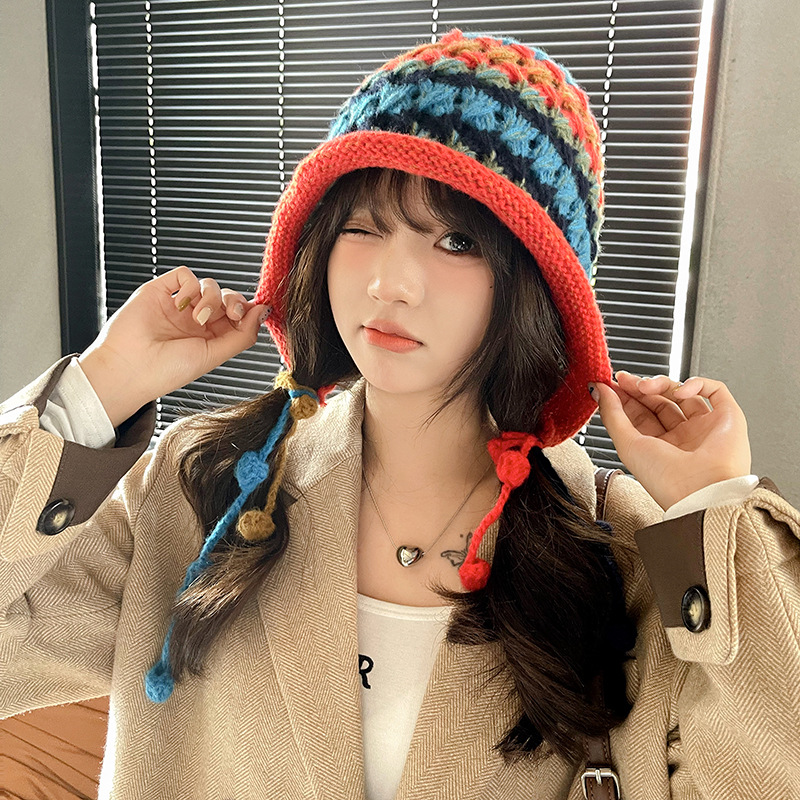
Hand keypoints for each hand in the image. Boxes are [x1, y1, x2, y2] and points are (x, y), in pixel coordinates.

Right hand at [78, 266, 268, 426]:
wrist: (129, 367)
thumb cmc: (167, 370)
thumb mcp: (214, 356)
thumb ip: (243, 335)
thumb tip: (264, 311)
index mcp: (212, 338)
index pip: (239, 316)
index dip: (248, 311)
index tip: (254, 312)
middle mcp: (196, 321)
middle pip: (227, 297)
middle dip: (234, 301)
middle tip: (231, 312)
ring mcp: (178, 306)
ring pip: (209, 285)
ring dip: (212, 297)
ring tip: (198, 317)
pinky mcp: (160, 291)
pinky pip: (184, 275)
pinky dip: (190, 286)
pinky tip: (182, 304)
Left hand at [588, 371, 751, 510]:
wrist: (703, 491)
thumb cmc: (666, 479)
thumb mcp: (627, 445)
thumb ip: (612, 416)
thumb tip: (599, 390)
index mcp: (659, 449)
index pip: (641, 415)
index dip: (626, 397)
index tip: (610, 384)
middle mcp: (682, 438)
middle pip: (659, 402)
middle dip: (640, 387)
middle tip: (625, 379)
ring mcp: (705, 428)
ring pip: (683, 393)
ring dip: (662, 384)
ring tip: (646, 386)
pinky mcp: (728, 418)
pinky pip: (714, 390)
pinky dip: (697, 383)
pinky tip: (680, 391)